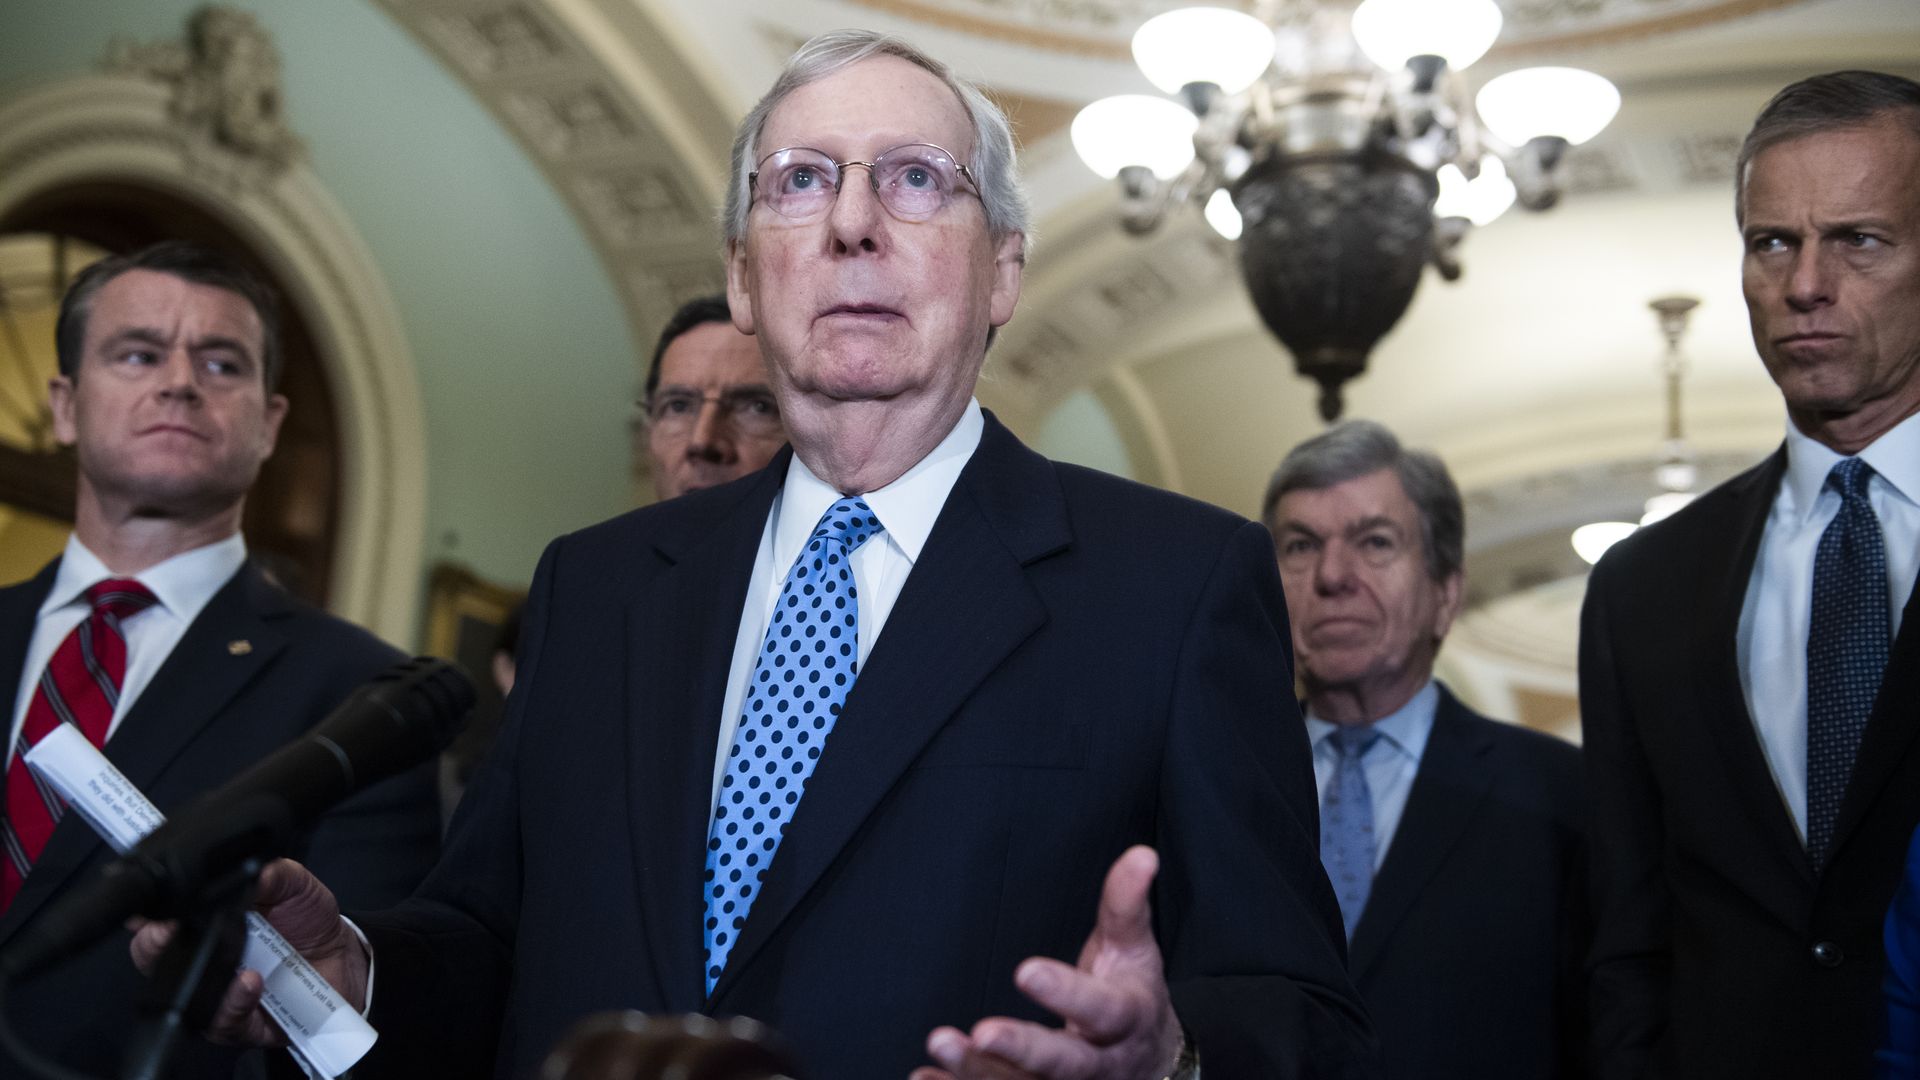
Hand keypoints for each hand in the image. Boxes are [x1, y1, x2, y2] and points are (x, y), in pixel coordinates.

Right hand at [129, 858, 367, 1045]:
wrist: (343, 958)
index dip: (147, 918)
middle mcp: (204, 961)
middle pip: (157, 962)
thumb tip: (253, 867)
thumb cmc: (306, 919)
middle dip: (153, 948)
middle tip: (164, 934)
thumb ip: (272, 872)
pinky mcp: (243, 1024)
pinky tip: (250, 982)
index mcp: (207, 924)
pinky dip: (235, 1001)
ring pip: (187, 996)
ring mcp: (219, 995)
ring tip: (224, 961)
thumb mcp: (294, 884)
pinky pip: (227, 1021)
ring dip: (197, 978)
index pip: (160, 923)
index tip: (147, 911)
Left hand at [912, 846, 1183, 1079]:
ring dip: (977, 1072)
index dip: (1065, 994)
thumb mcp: (1136, 950)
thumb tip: (1142, 855)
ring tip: (940, 1042)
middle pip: (1064, 1065)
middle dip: (1022, 1050)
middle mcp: (1098, 1065)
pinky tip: (926, 1076)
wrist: (1150, 1066)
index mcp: (1125, 1020)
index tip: (1025, 971)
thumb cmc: (1132, 996)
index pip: (1100, 1009)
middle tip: (983, 1032)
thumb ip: (1127, 905)